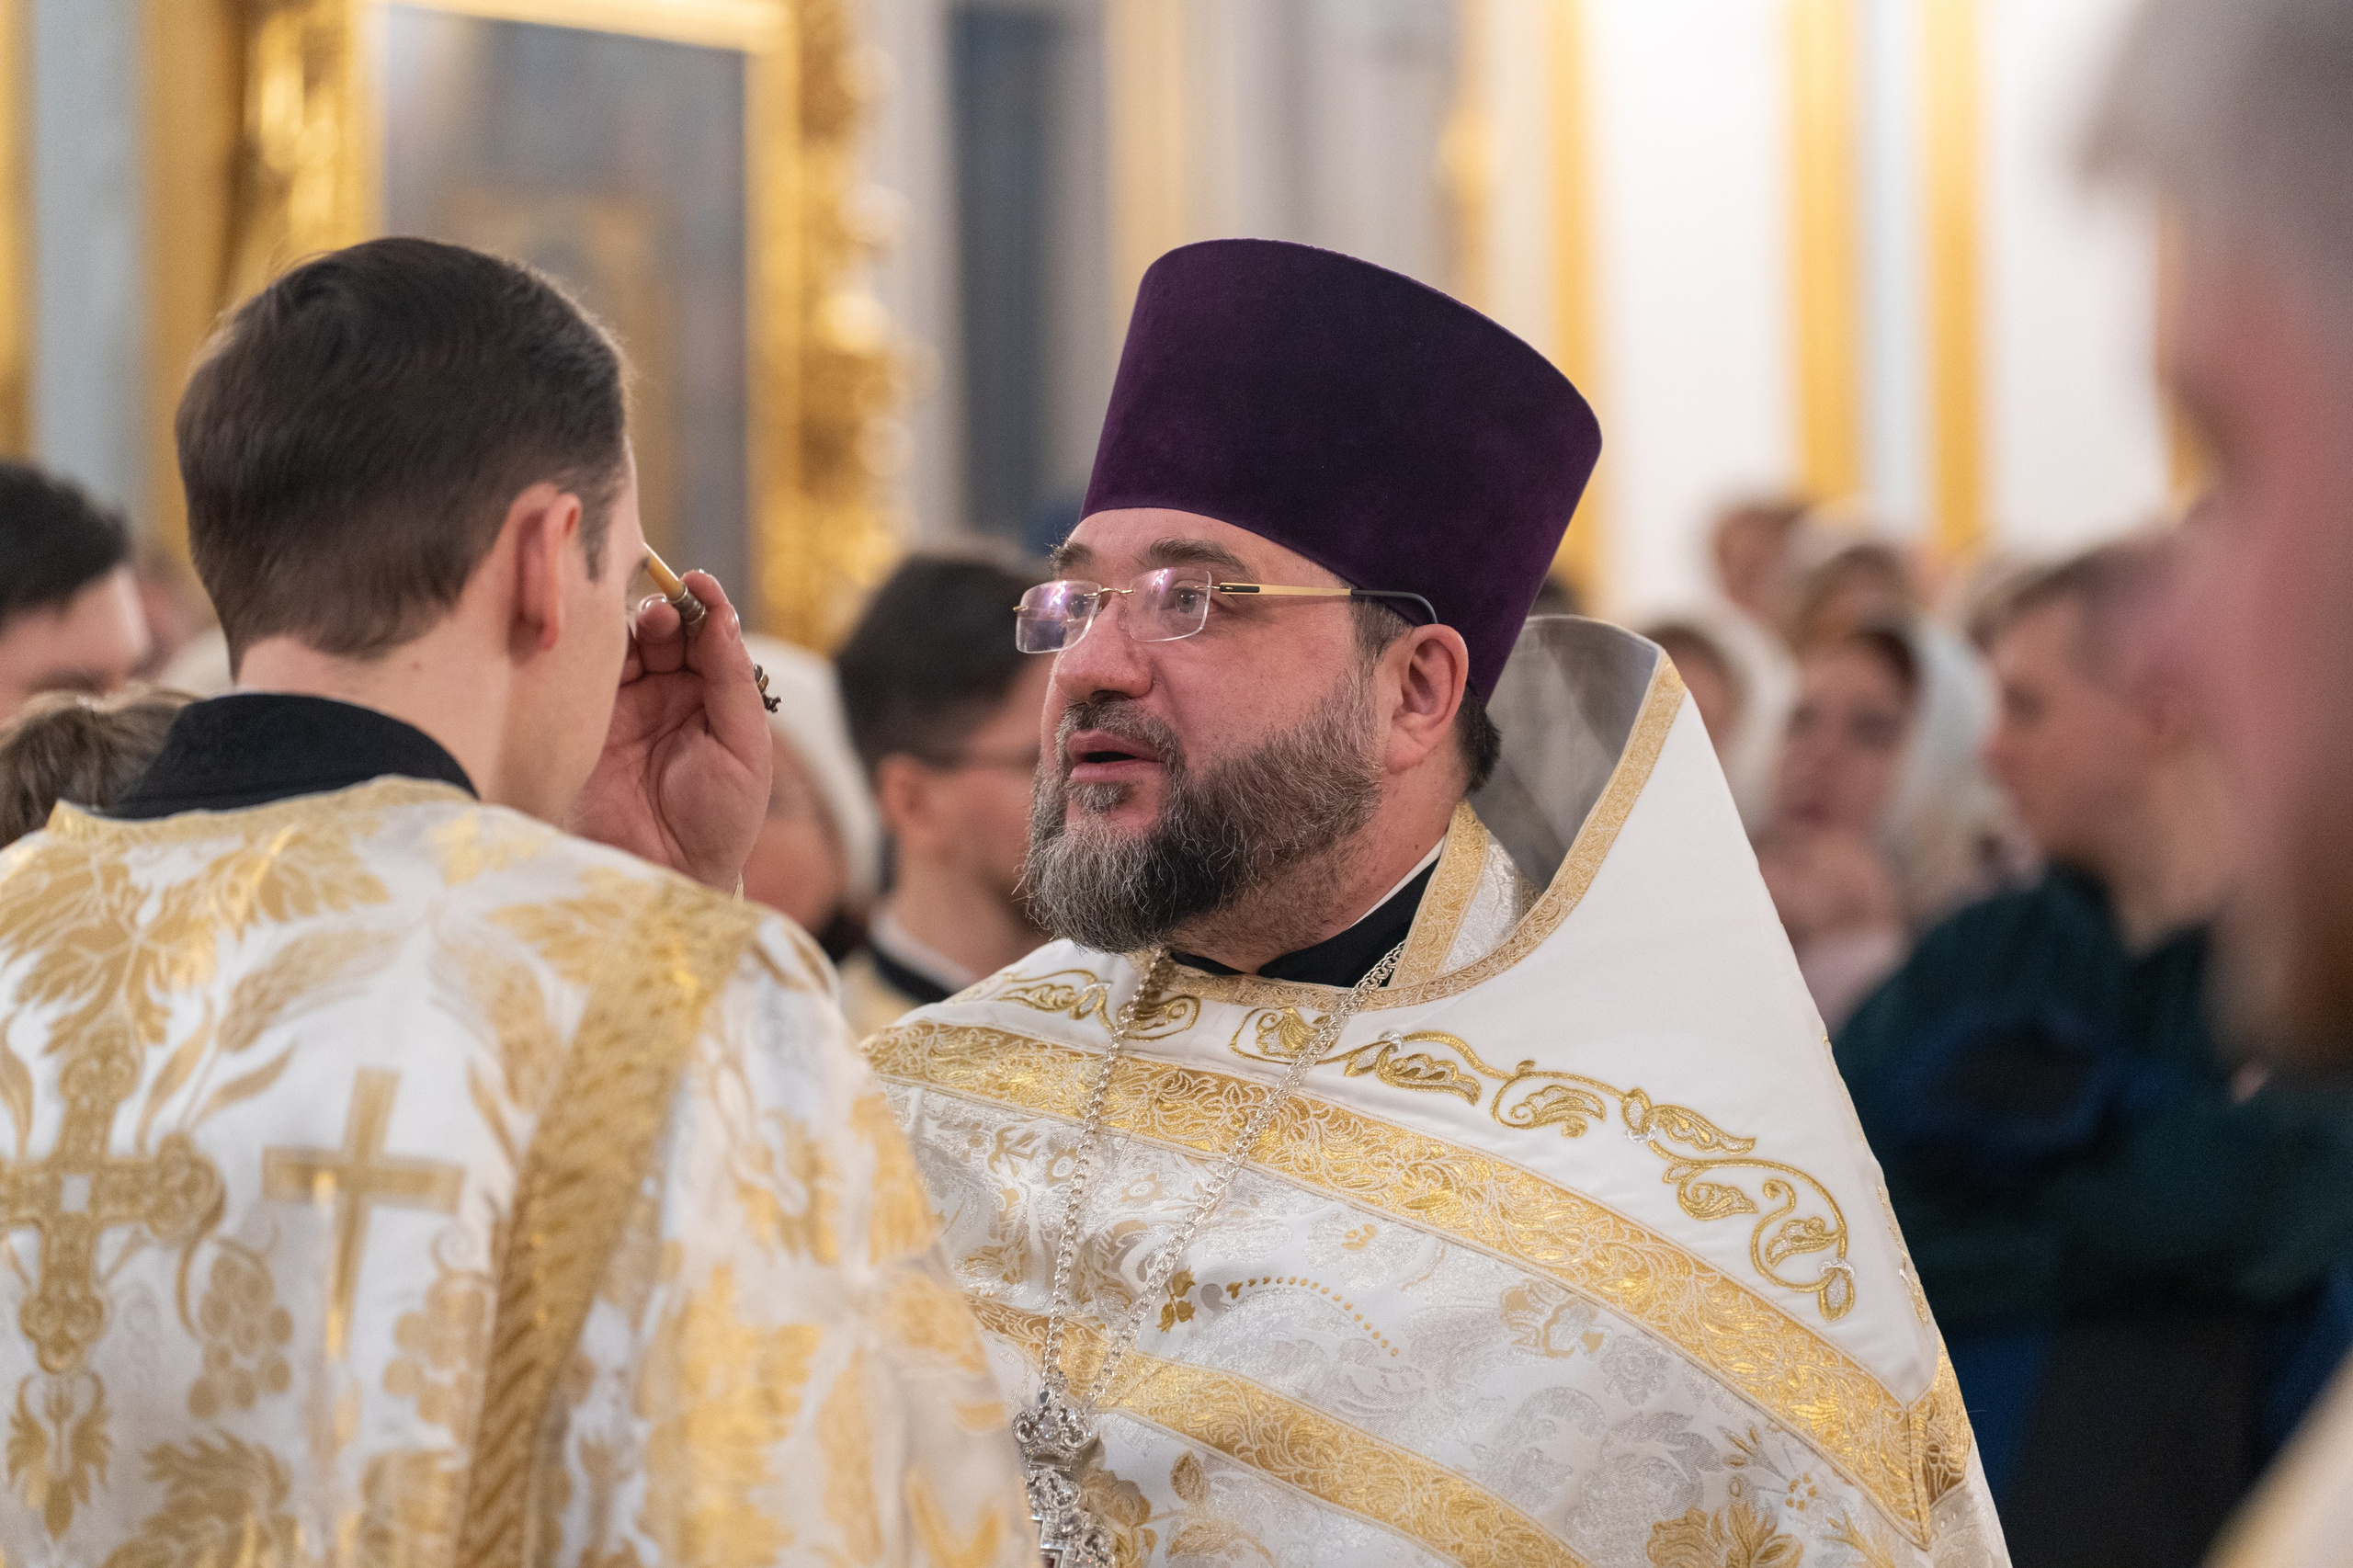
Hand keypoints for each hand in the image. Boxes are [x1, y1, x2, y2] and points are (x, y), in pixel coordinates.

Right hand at [571, 569, 772, 890]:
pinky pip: (587, 673)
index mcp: (715, 698)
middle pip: (667, 631)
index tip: (701, 584)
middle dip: (670, 610)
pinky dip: (595, 649)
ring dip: (637, 625)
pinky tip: (606, 641)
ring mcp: (627, 706)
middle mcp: (671, 694)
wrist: (667, 875)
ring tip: (650, 625)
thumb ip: (732, 682)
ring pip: (626, 643)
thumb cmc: (718, 822)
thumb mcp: (745, 750)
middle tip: (670, 611)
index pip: (710, 637)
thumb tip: (722, 617)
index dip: (707, 606)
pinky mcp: (587, 722)